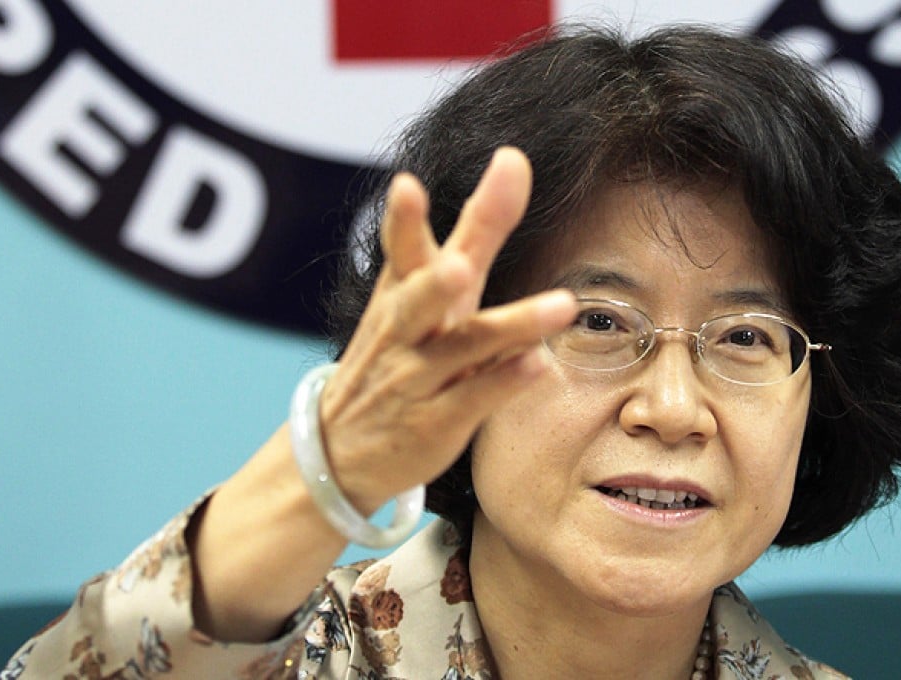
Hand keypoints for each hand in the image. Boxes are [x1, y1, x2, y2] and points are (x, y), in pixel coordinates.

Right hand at [318, 147, 577, 512]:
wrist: (341, 444)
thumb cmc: (401, 349)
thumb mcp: (430, 286)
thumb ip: (477, 226)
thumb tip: (514, 158)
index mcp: (402, 290)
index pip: (400, 250)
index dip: (402, 221)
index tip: (407, 187)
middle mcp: (405, 331)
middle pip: (420, 301)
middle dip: (436, 282)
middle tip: (459, 266)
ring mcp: (418, 378)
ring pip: (464, 350)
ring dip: (511, 327)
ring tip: (560, 305)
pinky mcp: (435, 422)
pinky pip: (473, 399)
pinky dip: (505, 382)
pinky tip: (539, 366)